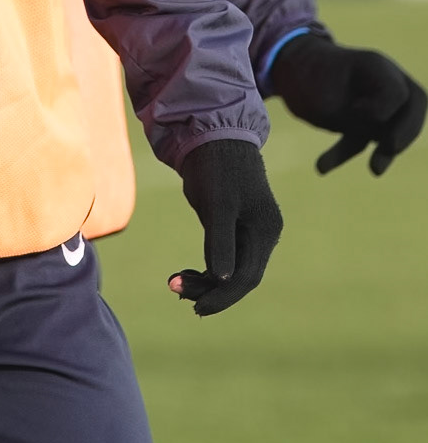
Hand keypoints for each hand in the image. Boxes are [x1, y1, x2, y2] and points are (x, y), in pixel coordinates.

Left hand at [169, 139, 282, 316]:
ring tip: (176, 283)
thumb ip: (221, 241)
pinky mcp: (236, 226)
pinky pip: (225, 257)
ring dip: (206, 281)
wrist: (213, 134)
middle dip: (211, 290)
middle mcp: (263, 234)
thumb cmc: (216, 166)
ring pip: (232, 270)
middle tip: (176, 292)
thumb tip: (223, 279)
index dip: (223, 296)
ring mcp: (251, 230)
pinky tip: (186, 274)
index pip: (248, 277)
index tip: (197, 308)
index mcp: (265, 230)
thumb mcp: (217, 204)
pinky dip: (207, 268)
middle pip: (241, 277)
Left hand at [269, 31, 426, 175]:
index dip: (384, 107)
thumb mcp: (323, 83)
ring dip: (384, 152)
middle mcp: (381, 85)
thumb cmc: (305, 69)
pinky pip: (359, 142)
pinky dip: (341, 155)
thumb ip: (350, 110)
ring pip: (388, 130)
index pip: (398, 92)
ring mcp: (373, 106)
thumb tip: (375, 128)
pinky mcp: (359, 125)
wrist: (288, 66)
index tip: (358, 111)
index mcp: (376, 67)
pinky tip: (321, 167)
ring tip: (375, 170)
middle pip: (412, 108)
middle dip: (406, 131)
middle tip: (391, 147)